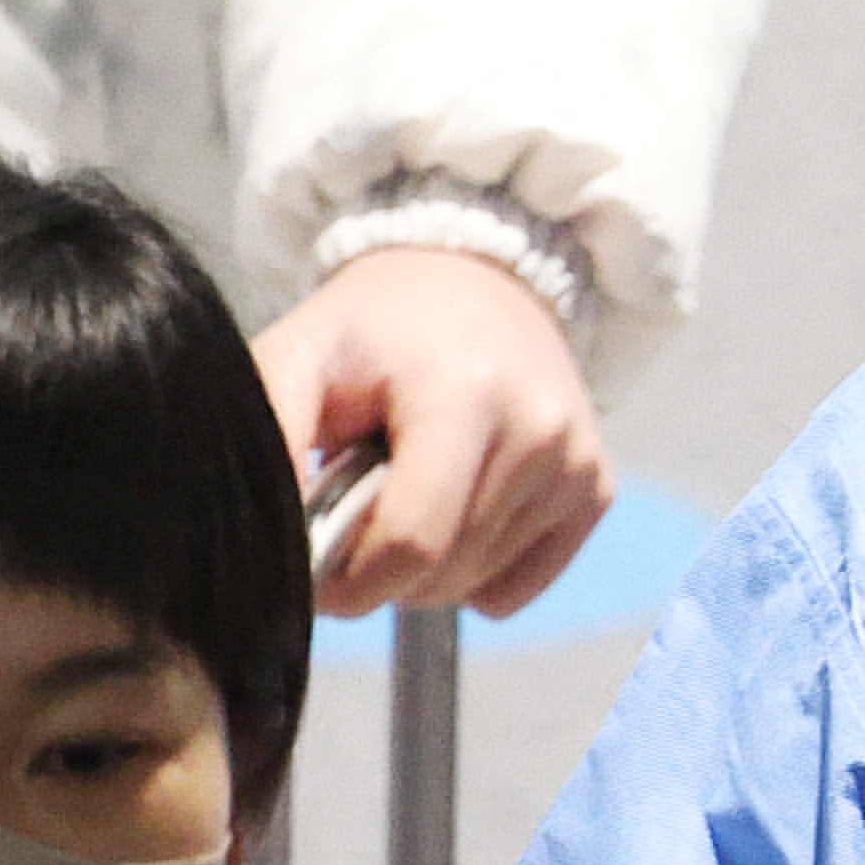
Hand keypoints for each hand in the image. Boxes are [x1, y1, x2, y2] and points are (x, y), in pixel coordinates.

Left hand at [261, 244, 614, 618]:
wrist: (470, 279)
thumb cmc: (372, 329)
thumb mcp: (299, 356)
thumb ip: (272, 433)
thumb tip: (270, 538)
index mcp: (462, 392)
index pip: (411, 542)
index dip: (351, 582)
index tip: (316, 569)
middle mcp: (538, 428)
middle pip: (442, 573)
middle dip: (381, 572)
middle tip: (353, 510)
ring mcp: (575, 461)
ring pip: (475, 583)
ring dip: (424, 570)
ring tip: (403, 491)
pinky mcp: (594, 487)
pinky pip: (519, 585)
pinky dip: (474, 573)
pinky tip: (452, 512)